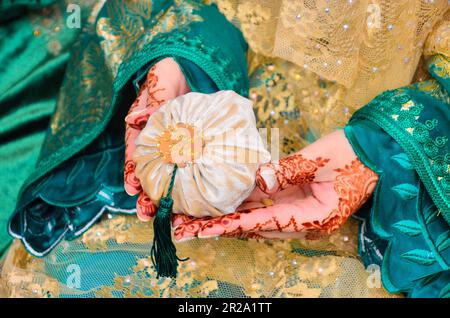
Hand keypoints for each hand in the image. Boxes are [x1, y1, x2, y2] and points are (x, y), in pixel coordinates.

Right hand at [124, 58, 189, 220]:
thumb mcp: (159, 84)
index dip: (133, 172)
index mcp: (145, 131)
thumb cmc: (171, 76)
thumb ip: (150, 101)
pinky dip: (194, 187)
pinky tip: (194, 205)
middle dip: (148, 194)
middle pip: (151, 173)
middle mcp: (158, 144)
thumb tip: (133, 119)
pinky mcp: (196, 150)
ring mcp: (176, 149)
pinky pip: (195, 171)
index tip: (132, 188)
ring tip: (166, 217)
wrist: (194, 68)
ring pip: (171, 177)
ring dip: (168, 198)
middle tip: (147, 212)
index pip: (137, 155)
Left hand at [172, 130, 378, 240]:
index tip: (206, 229)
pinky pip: (269, 205)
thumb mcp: (318, 159)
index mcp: (315, 217)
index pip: (267, 222)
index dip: (235, 225)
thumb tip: (256, 180)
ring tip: (200, 214)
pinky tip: (227, 197)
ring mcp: (302, 212)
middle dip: (225, 224)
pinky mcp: (298, 201)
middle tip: (190, 224)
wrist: (376, 149)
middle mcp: (306, 222)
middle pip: (258, 225)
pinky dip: (248, 202)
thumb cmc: (353, 154)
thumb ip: (286, 172)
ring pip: (261, 217)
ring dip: (234, 214)